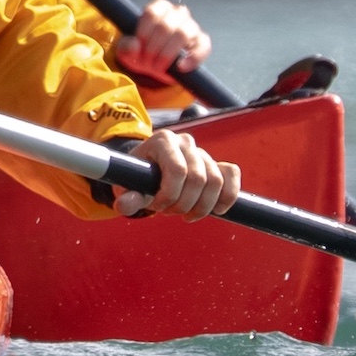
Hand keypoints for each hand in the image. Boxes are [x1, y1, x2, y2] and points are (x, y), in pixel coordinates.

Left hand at [113, 127, 238, 220]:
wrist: (148, 172)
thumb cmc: (137, 178)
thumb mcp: (127, 186)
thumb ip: (127, 196)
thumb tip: (124, 206)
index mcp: (163, 141)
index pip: (177, 170)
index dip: (170, 195)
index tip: (157, 207)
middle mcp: (185, 142)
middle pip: (198, 179)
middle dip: (184, 204)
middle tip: (170, 212)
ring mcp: (202, 152)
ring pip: (216, 181)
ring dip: (203, 206)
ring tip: (187, 214)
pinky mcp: (216, 163)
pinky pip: (231, 174)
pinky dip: (228, 195)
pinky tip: (217, 210)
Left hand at [116, 0, 213, 81]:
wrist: (156, 67)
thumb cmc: (140, 52)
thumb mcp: (126, 51)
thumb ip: (126, 47)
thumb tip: (135, 46)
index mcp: (159, 8)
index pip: (151, 13)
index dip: (143, 33)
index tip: (138, 47)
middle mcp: (177, 13)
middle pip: (165, 26)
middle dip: (153, 48)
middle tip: (146, 63)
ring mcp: (191, 27)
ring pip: (183, 34)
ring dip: (167, 54)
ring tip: (158, 67)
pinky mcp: (202, 42)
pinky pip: (203, 47)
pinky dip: (192, 58)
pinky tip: (180, 67)